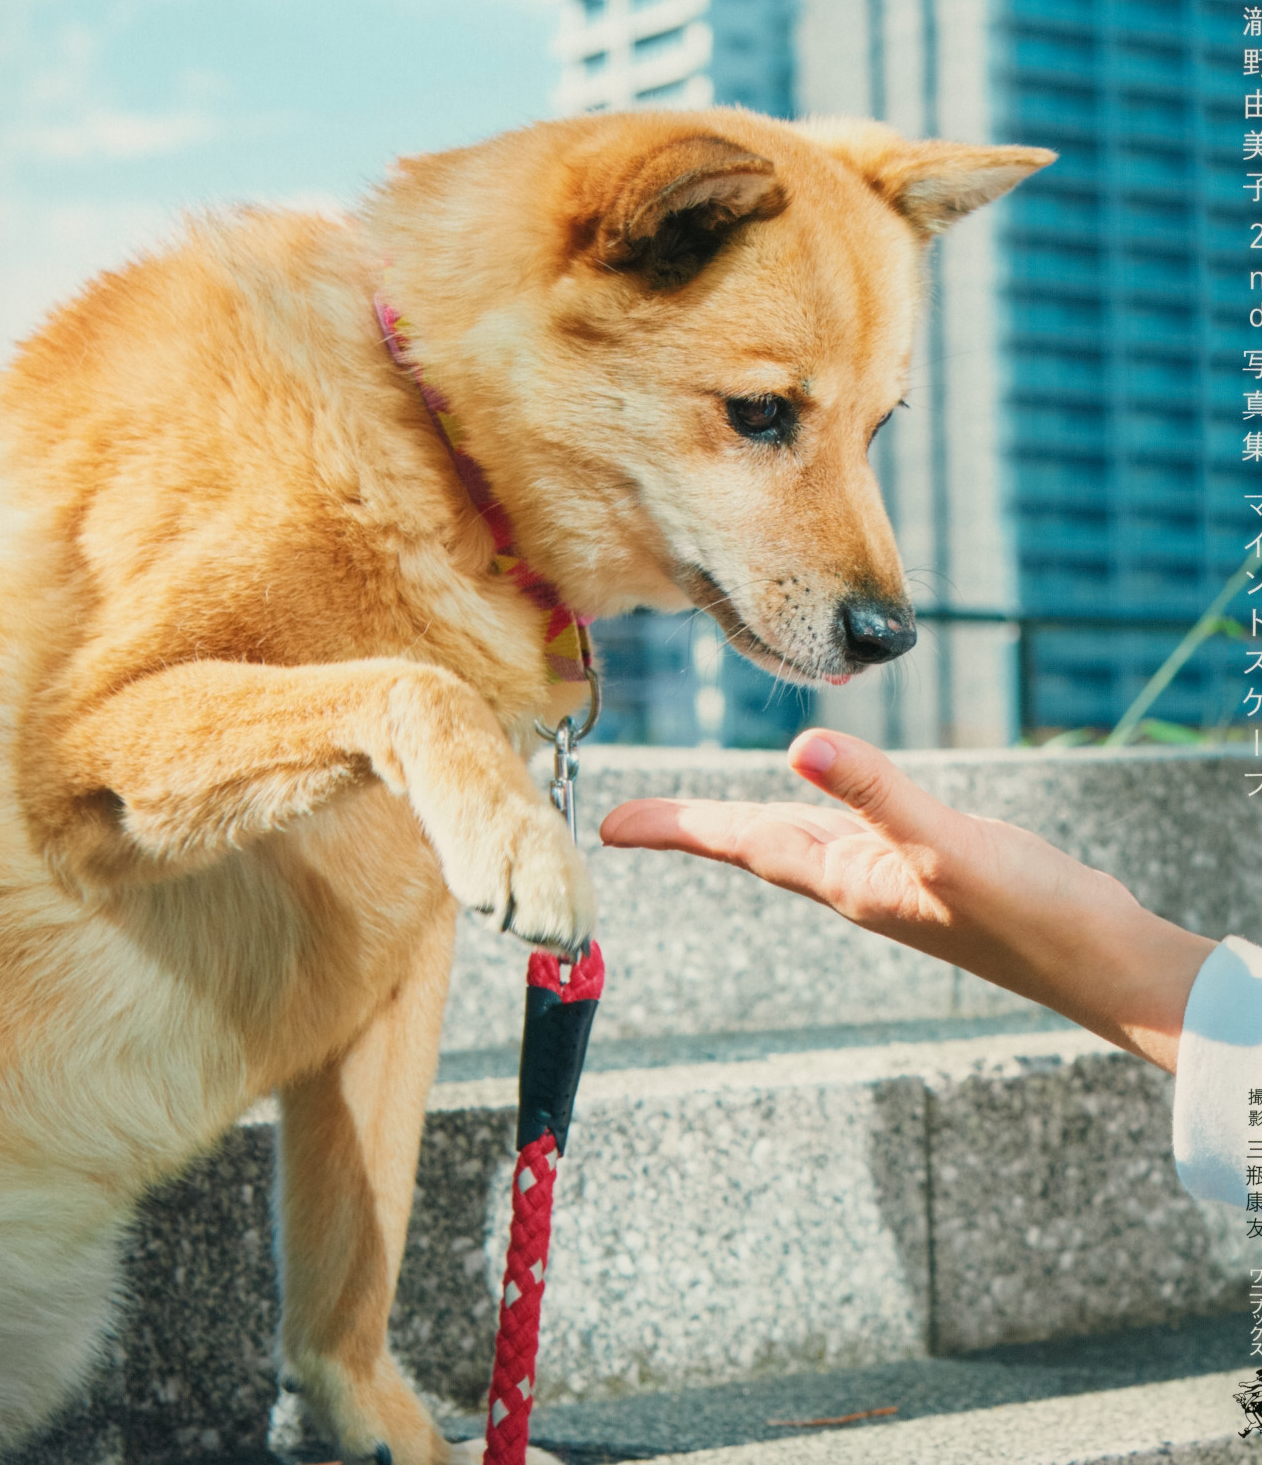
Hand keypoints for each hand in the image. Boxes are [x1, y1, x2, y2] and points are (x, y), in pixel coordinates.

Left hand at [600, 729, 1214, 1073]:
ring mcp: (889, 879)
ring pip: (794, 845)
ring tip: (697, 819)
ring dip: (740, 829)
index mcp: (845, 879)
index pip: (739, 843)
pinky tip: (818, 807)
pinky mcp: (925, 869)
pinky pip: (844, 838)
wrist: (1102, 964)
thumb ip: (877, 794)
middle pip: (751, 846)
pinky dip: (814, 817)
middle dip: (689, 829)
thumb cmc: (1031, 914)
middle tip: (627, 823)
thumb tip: (801, 745)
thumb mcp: (948, 846)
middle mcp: (854, 882)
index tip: (607, 826)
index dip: (673, 827)